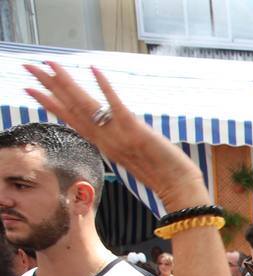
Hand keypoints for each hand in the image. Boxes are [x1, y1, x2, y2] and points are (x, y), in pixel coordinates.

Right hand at [24, 62, 207, 207]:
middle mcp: (104, 138)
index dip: (48, 103)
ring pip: (85, 104)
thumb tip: (112, 128)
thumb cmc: (159, 173)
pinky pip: (115, 104)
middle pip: (70, 108)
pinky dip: (104, 86)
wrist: (177, 187)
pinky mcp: (134, 128)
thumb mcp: (131, 155)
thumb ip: (117, 141)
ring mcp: (117, 133)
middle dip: (47, 86)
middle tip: (28, 67)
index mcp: (102, 144)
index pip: (69, 119)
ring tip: (49, 65)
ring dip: (66, 82)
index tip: (30, 88)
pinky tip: (93, 68)